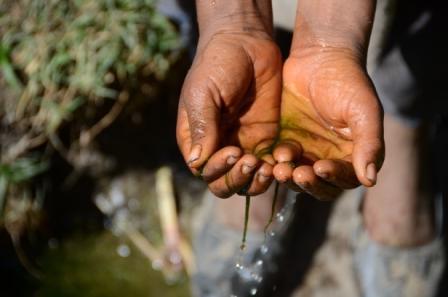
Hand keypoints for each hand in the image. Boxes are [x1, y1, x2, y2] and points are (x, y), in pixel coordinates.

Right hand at [177, 30, 281, 197]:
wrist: (247, 43)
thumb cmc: (217, 65)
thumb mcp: (204, 94)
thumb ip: (202, 127)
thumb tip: (197, 163)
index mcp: (196, 139)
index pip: (203, 170)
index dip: (217, 169)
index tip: (233, 150)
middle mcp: (218, 147)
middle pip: (223, 182)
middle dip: (236, 179)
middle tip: (251, 161)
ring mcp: (243, 145)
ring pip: (246, 181)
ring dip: (255, 181)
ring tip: (268, 168)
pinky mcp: (266, 140)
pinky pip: (268, 166)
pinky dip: (274, 170)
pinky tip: (282, 161)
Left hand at [273, 47, 383, 199]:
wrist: (318, 57)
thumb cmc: (347, 80)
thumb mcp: (363, 109)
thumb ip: (369, 143)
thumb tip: (370, 180)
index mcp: (353, 153)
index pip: (345, 179)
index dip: (334, 178)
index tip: (321, 167)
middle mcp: (331, 157)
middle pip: (320, 185)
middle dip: (309, 183)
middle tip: (296, 173)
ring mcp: (307, 151)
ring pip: (298, 177)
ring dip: (290, 177)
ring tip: (281, 168)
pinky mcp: (286, 142)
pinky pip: (281, 162)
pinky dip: (278, 163)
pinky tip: (274, 156)